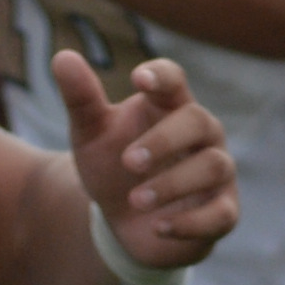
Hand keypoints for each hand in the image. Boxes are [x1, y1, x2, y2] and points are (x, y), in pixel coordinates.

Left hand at [52, 50, 237, 271]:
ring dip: (173, 184)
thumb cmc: (112, 164)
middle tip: (128, 162)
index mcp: (169, 107)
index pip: (174, 80)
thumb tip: (62, 56)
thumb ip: (81, 98)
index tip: (139, 79)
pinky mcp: (222, 210)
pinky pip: (220, 214)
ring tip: (135, 200)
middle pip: (199, 121)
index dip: (161, 76)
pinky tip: (158, 227)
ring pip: (213, 167)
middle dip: (164, 140)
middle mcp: (201, 135)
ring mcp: (216, 172)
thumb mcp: (90, 133)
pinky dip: (191, 223)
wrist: (123, 220)